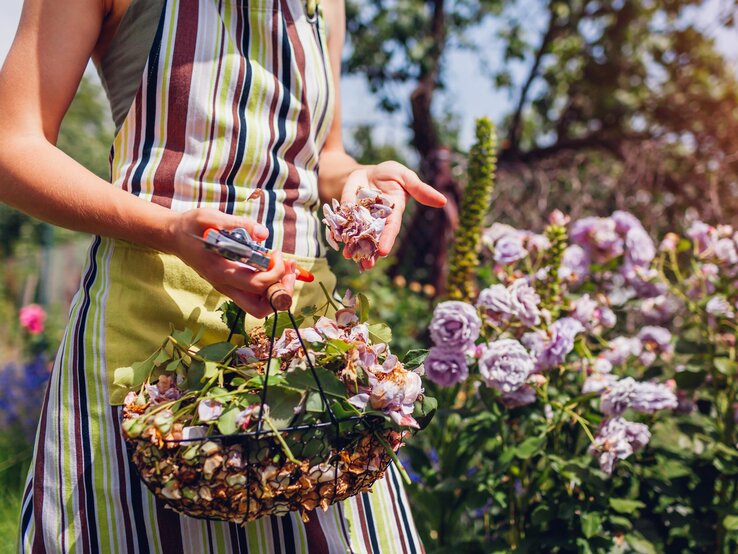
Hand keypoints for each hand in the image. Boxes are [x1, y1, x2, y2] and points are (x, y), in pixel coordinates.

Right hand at [164, 209, 296, 317]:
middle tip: (289, 269)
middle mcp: (225, 286)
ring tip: (286, 267)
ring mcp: (228, 288)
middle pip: (260, 309)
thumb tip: (263, 233)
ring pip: (259, 306)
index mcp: (221, 272)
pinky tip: (275, 264)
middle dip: (281, 292)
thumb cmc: (191, 226)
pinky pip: (255, 295)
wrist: (173, 236)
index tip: (277, 253)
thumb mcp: (210, 217)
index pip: (257, 285)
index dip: (275, 272)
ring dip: (278, 290)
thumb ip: (237, 224)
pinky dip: (270, 285)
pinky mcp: (231, 285)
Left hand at [341, 161, 446, 268]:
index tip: (383, 252)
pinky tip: (336, 239)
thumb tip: (443, 201)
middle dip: (370, 251)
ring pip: (358, 235)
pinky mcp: (348, 214)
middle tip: (366, 265)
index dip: (387, 240)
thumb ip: (421, 190)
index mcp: (393, 213)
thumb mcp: (406, 177)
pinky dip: (339, 232)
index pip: (391, 229)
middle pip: (374, 238)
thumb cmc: (392, 174)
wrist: (369, 172)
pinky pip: (343, 225)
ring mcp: (362, 218)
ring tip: (348, 257)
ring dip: (353, 246)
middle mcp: (377, 220)